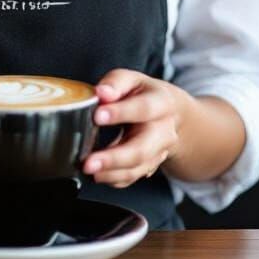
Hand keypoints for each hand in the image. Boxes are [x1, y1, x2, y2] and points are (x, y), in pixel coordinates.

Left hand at [82, 69, 185, 188]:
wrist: (170, 114)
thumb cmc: (144, 93)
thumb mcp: (133, 80)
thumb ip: (116, 83)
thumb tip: (101, 93)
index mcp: (162, 103)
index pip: (143, 109)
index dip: (120, 113)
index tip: (97, 116)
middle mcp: (164, 131)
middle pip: (141, 149)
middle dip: (114, 157)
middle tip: (89, 162)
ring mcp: (158, 153)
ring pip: (136, 168)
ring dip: (111, 172)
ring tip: (88, 169)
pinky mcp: (149, 166)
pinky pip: (132, 177)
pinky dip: (113, 178)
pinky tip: (98, 174)